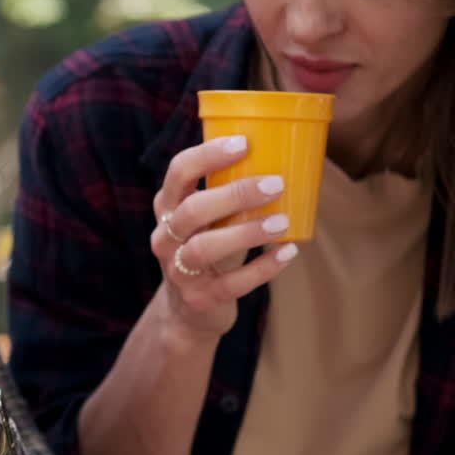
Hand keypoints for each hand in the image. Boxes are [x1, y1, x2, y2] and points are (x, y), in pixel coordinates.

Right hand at [152, 134, 298, 339]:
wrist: (189, 311)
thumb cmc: (209, 248)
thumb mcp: (209, 219)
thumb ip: (228, 192)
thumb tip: (285, 154)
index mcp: (168, 207)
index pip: (179, 172)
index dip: (207, 155)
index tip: (244, 143)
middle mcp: (166, 237)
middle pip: (192, 210)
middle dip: (234, 194)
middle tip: (276, 184)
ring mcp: (179, 270)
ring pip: (205, 248)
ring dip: (246, 232)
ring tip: (282, 222)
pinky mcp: (200, 298)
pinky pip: (231, 283)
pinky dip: (263, 268)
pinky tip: (287, 253)